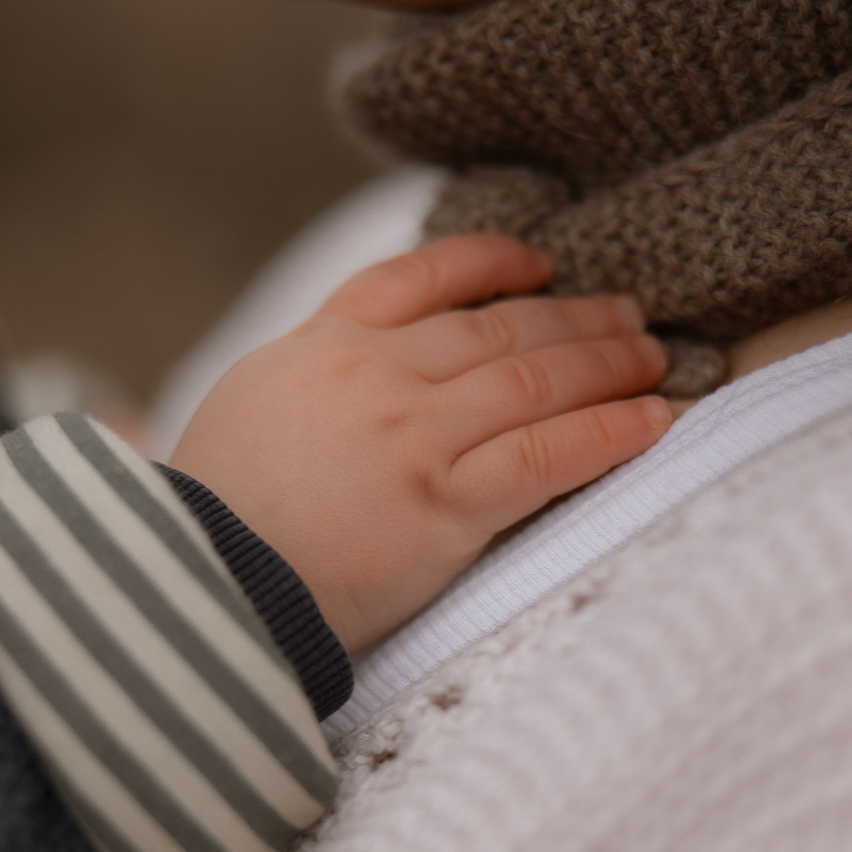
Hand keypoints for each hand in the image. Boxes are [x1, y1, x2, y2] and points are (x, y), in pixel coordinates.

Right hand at [170, 234, 670, 652]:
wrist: (195, 588)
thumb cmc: (208, 521)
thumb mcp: (241, 410)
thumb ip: (302, 380)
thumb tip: (332, 378)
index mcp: (320, 343)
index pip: (420, 277)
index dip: (492, 264)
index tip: (541, 266)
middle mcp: (374, 373)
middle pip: (498, 326)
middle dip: (576, 318)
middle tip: (631, 317)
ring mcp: (412, 436)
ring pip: (534, 379)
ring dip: (608, 364)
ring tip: (656, 360)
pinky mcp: (443, 506)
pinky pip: (547, 455)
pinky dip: (610, 432)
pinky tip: (654, 422)